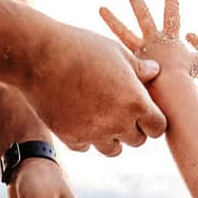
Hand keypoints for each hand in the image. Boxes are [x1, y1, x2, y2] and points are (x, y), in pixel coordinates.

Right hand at [19, 21, 166, 157]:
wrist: (38, 55)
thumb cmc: (81, 47)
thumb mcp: (116, 52)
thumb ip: (139, 68)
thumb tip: (155, 72)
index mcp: (135, 102)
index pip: (158, 127)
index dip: (153, 119)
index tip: (144, 110)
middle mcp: (117, 123)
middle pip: (137, 140)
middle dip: (133, 128)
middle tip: (121, 109)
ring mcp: (93, 134)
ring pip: (113, 149)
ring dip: (111, 137)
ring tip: (101, 115)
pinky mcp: (70, 138)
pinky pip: (86, 146)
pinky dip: (85, 137)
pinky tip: (78, 116)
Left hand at [100, 0, 197, 78]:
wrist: (171, 91)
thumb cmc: (187, 79)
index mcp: (169, 39)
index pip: (172, 13)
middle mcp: (152, 41)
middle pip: (143, 14)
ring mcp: (140, 51)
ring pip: (123, 32)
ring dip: (111, 19)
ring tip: (100, 8)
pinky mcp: (131, 64)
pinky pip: (118, 54)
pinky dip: (108, 50)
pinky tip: (96, 45)